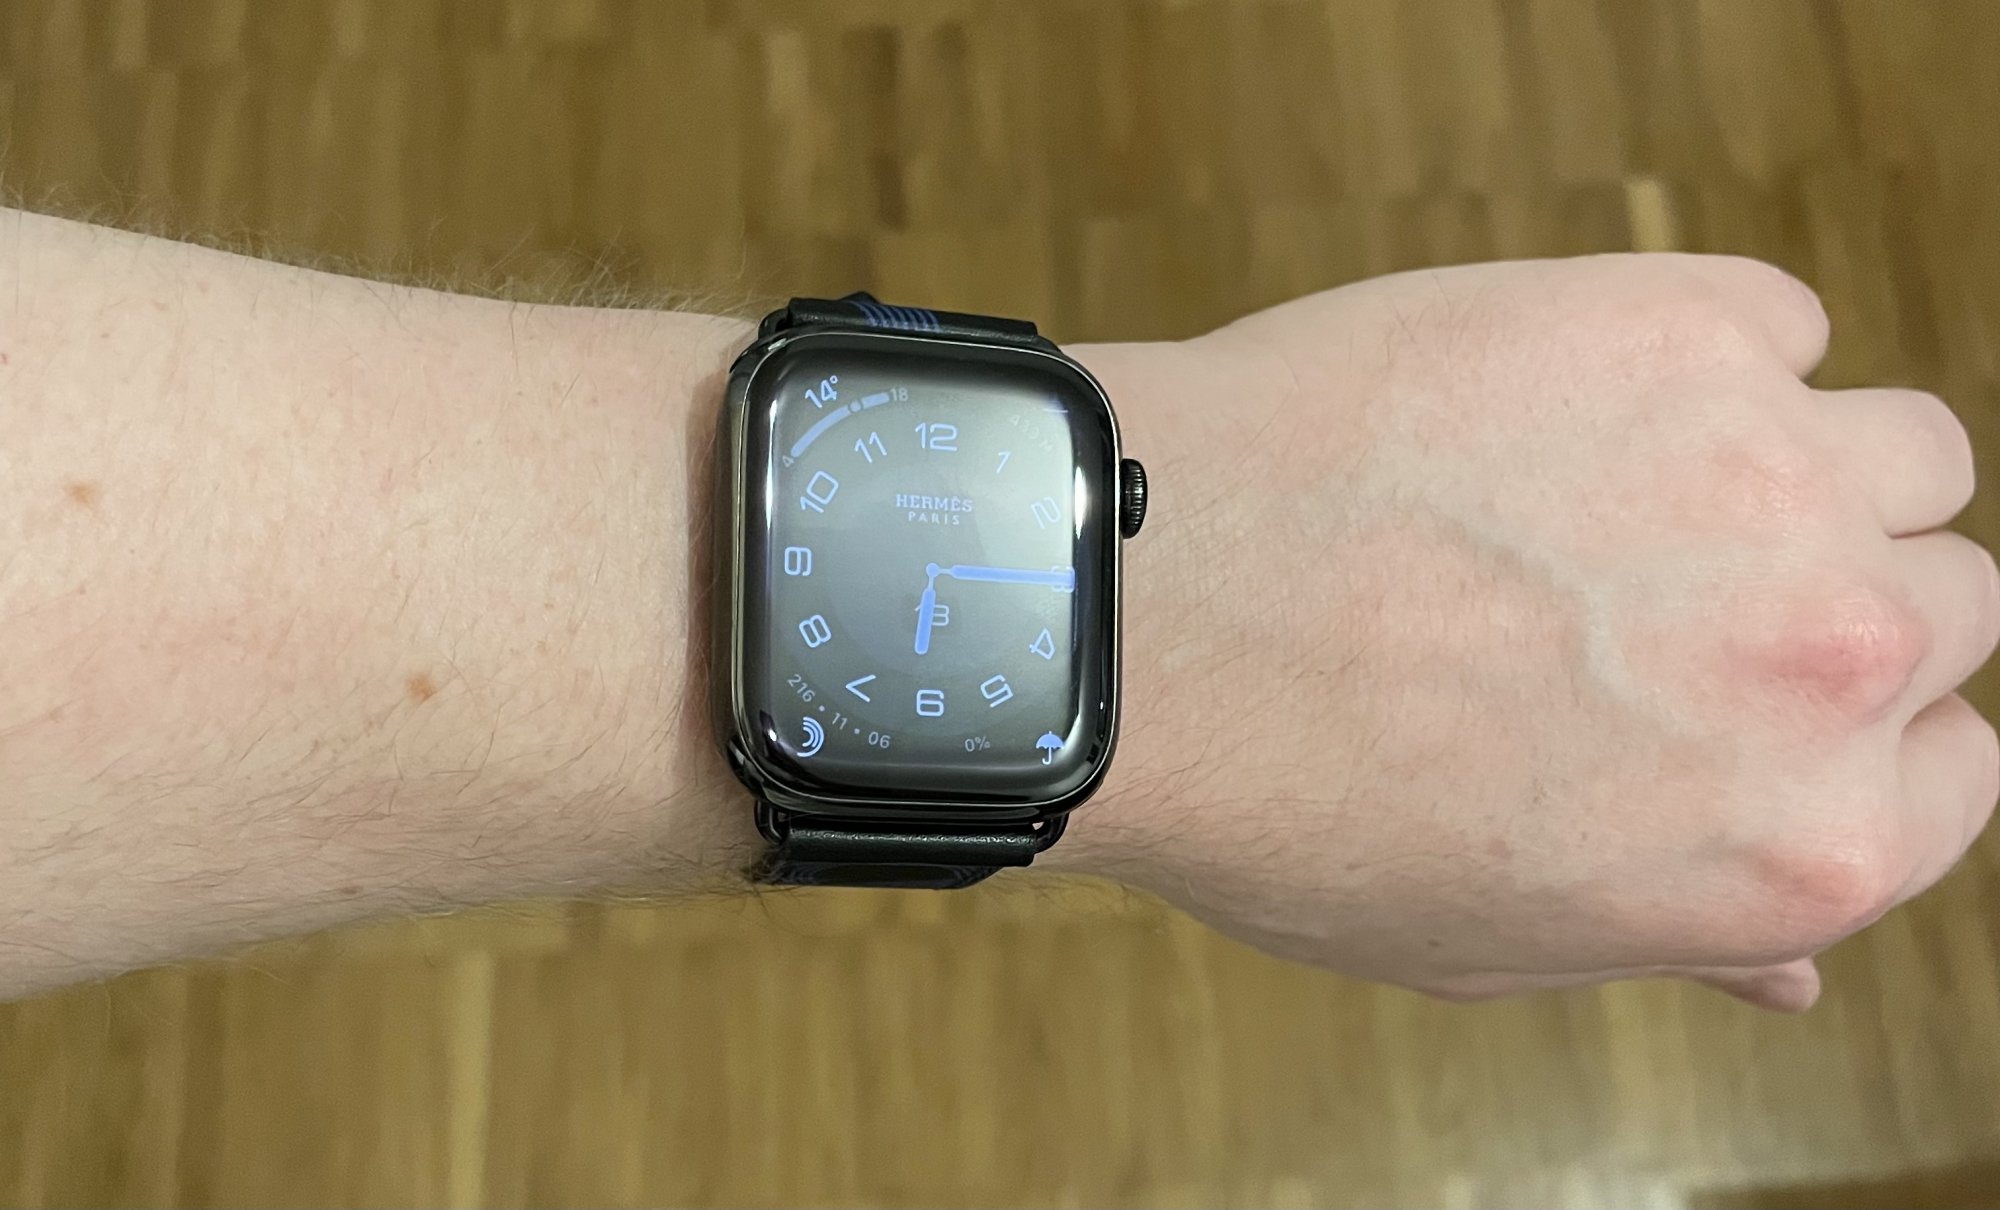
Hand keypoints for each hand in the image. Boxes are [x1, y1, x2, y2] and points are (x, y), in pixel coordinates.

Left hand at [1063, 254, 1998, 1010]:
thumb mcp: (1492, 940)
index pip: (1956, 769)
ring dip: (1800, 468)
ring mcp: (1772, 473)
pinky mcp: (1678, 323)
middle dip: (1830, 604)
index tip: (1758, 702)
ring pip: (1901, 449)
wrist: (1145, 618)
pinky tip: (1567, 398)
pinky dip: (1707, 352)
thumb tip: (1796, 968)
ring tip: (1630, 487)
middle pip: (1946, 600)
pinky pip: (1776, 322)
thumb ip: (1681, 935)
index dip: (1859, 735)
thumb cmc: (1285, 802)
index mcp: (1809, 843)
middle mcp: (1837, 660)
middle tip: (1667, 594)